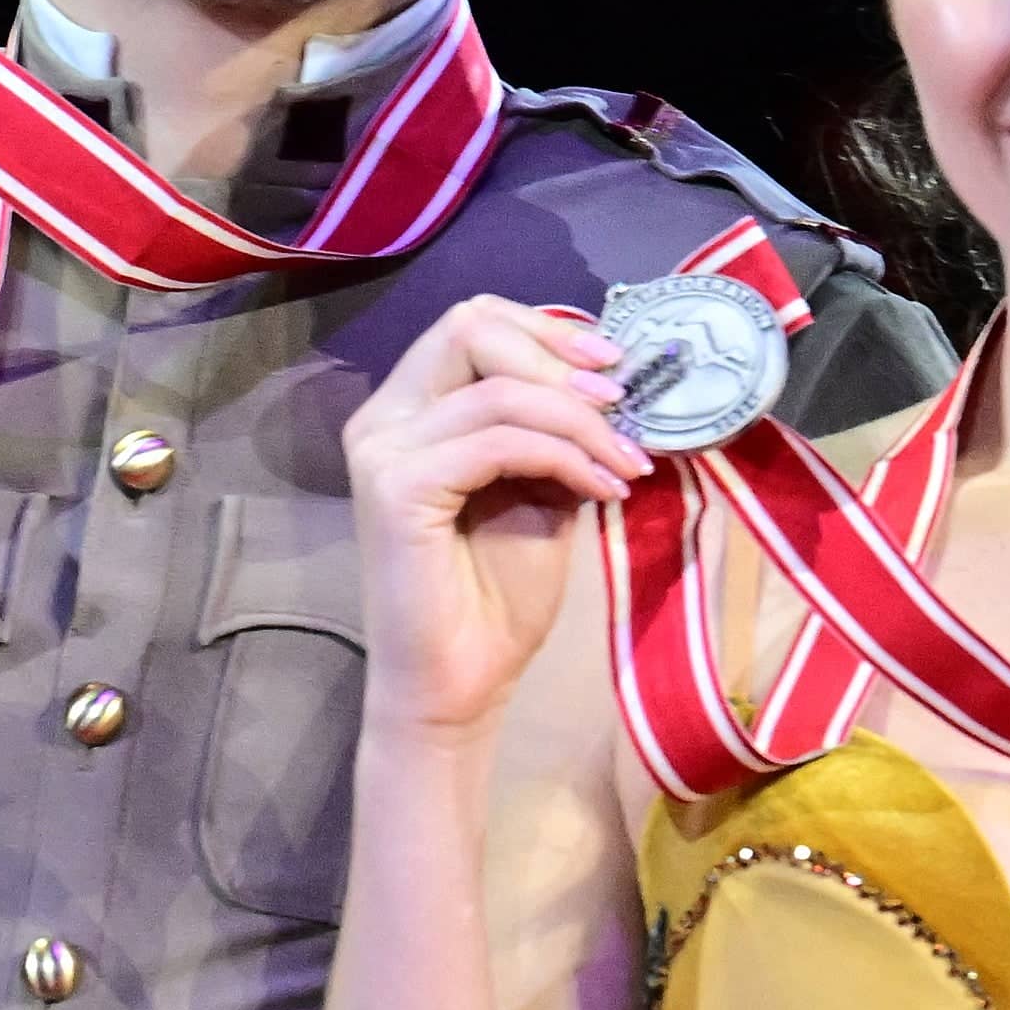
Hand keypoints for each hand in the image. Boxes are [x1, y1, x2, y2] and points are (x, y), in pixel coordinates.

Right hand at [339, 295, 650, 742]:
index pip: (471, 323)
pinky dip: (563, 455)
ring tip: (625, 465)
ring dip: (580, 421)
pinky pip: (498, 440)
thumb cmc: (496, 598)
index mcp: (411, 411)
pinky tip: (601, 489)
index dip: (547, 329)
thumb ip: (554, 431)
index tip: (614, 365)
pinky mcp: (396, 488)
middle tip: (622, 404)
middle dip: (560, 358)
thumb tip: (609, 382)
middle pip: (471, 327)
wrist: (460, 686)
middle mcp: (385, 418)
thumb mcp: (542, 490)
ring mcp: (384, 450)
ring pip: (499, 388)